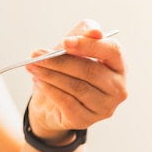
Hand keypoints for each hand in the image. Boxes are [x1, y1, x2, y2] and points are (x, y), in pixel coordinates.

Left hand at [24, 19, 127, 141]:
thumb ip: (82, 34)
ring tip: (33, 67)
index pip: (112, 50)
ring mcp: (104, 107)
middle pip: (90, 70)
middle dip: (60, 61)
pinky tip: (38, 80)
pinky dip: (50, 89)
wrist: (50, 105)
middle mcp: (117, 88)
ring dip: (51, 75)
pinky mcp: (86, 120)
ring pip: (77, 87)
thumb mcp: (72, 49)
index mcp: (118, 66)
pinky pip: (67, 102)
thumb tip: (95, 32)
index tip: (64, 42)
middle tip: (37, 55)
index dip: (88, 45)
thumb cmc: (66, 72)